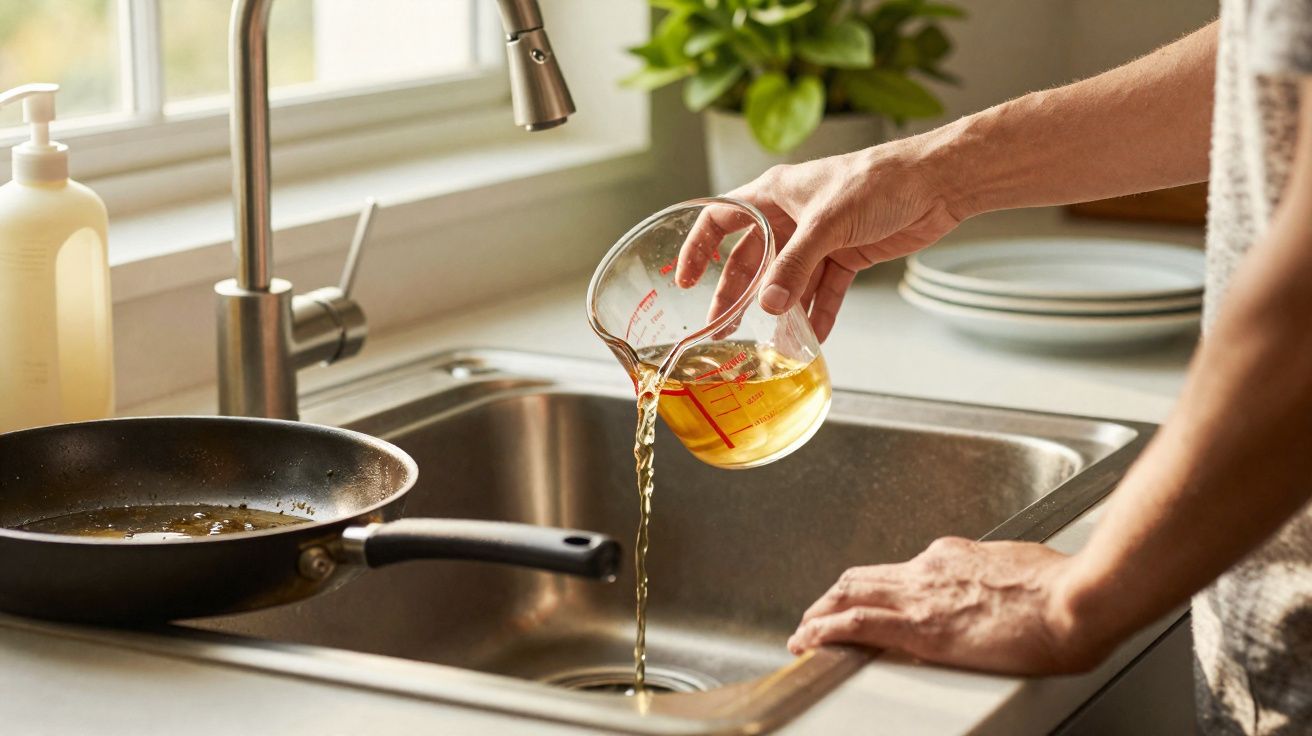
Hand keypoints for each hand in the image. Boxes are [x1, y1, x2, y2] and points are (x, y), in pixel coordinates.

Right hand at [678, 140, 965, 341]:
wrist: (937, 183)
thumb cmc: (880, 180)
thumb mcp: (828, 223)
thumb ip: (794, 266)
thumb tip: (768, 305)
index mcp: (775, 193)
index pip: (721, 218)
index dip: (699, 247)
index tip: (685, 280)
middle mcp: (792, 215)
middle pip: (752, 259)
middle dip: (738, 293)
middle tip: (723, 326)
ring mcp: (819, 237)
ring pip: (787, 279)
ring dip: (779, 309)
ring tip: (765, 341)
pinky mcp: (847, 254)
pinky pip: (823, 290)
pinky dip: (817, 311)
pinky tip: (811, 335)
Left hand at [787, 537, 1107, 674]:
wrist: (1077, 598)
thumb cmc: (1067, 589)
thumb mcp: (1027, 572)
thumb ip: (1003, 581)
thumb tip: (1008, 593)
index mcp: (956, 557)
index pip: (903, 570)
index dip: (879, 585)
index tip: (871, 598)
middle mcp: (930, 569)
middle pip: (865, 577)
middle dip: (836, 595)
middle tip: (819, 613)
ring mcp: (922, 596)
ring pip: (849, 595)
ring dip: (820, 612)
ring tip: (804, 630)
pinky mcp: (921, 628)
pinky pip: (855, 625)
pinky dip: (824, 631)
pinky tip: (808, 641)